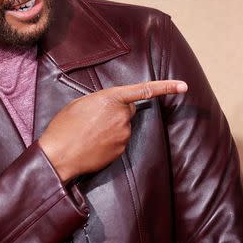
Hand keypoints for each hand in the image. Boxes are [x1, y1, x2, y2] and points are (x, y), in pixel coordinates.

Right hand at [39, 80, 187, 182]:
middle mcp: (122, 116)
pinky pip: (119, 141)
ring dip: (111, 127)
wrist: (59, 156)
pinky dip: (109, 140)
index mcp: (111, 99)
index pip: (145, 90)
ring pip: (123, 126)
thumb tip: (111, 106)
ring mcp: (123, 134)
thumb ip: (102, 100)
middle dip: (117, 111)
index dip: (167, 87)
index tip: (184, 87)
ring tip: (89, 132)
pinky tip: (93, 143)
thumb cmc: (64, 127)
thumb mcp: (80, 103)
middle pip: (128, 110)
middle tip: (94, 117)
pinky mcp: (121, 150)